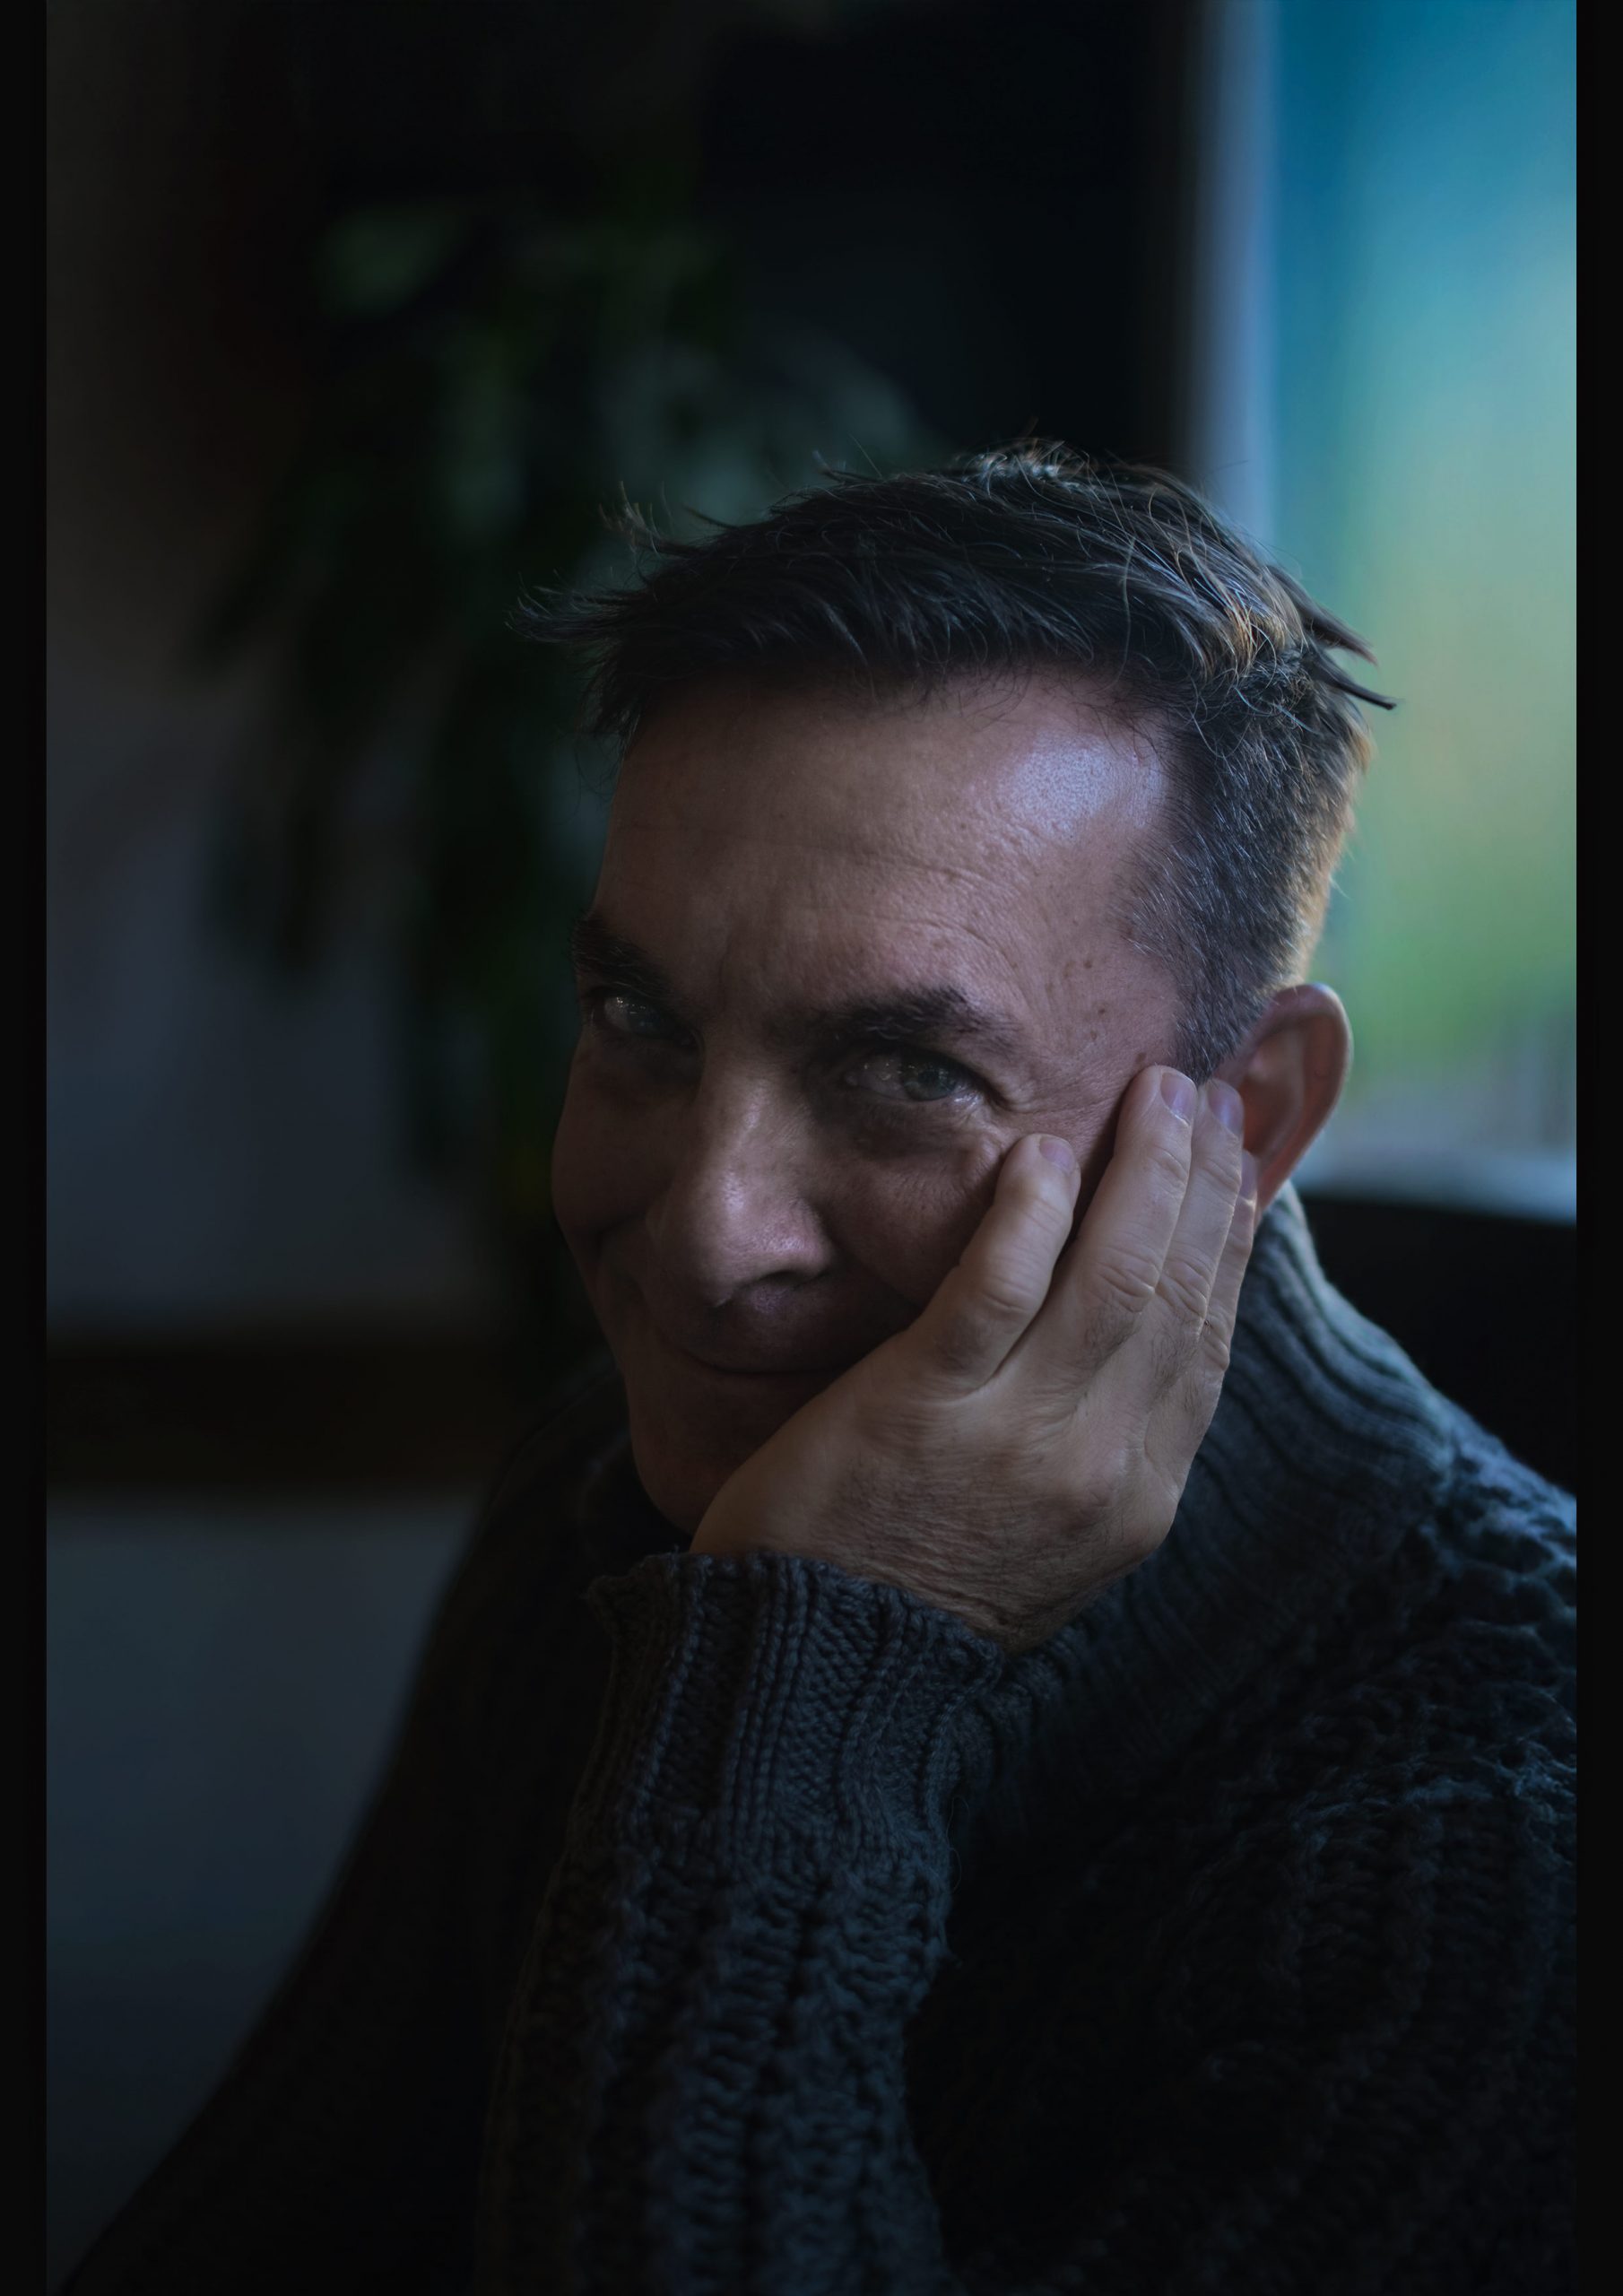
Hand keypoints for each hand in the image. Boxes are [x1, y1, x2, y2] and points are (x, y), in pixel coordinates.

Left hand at [690, 1068, 1258, 1654]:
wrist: (813, 1668)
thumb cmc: (917, 1588)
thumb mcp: (1048, 1541)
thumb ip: (1101, 1448)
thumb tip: (1140, 1350)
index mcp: (1137, 1499)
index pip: (1207, 1344)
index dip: (1228, 1244)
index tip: (1237, 1170)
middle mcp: (1098, 1468)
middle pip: (1175, 1296)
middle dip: (1201, 1185)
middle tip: (1203, 1097)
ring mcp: (1014, 1438)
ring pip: (1111, 1280)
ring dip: (1143, 1176)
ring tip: (1154, 1096)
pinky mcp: (921, 1407)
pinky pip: (994, 1290)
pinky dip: (1029, 1214)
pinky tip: (1042, 1150)